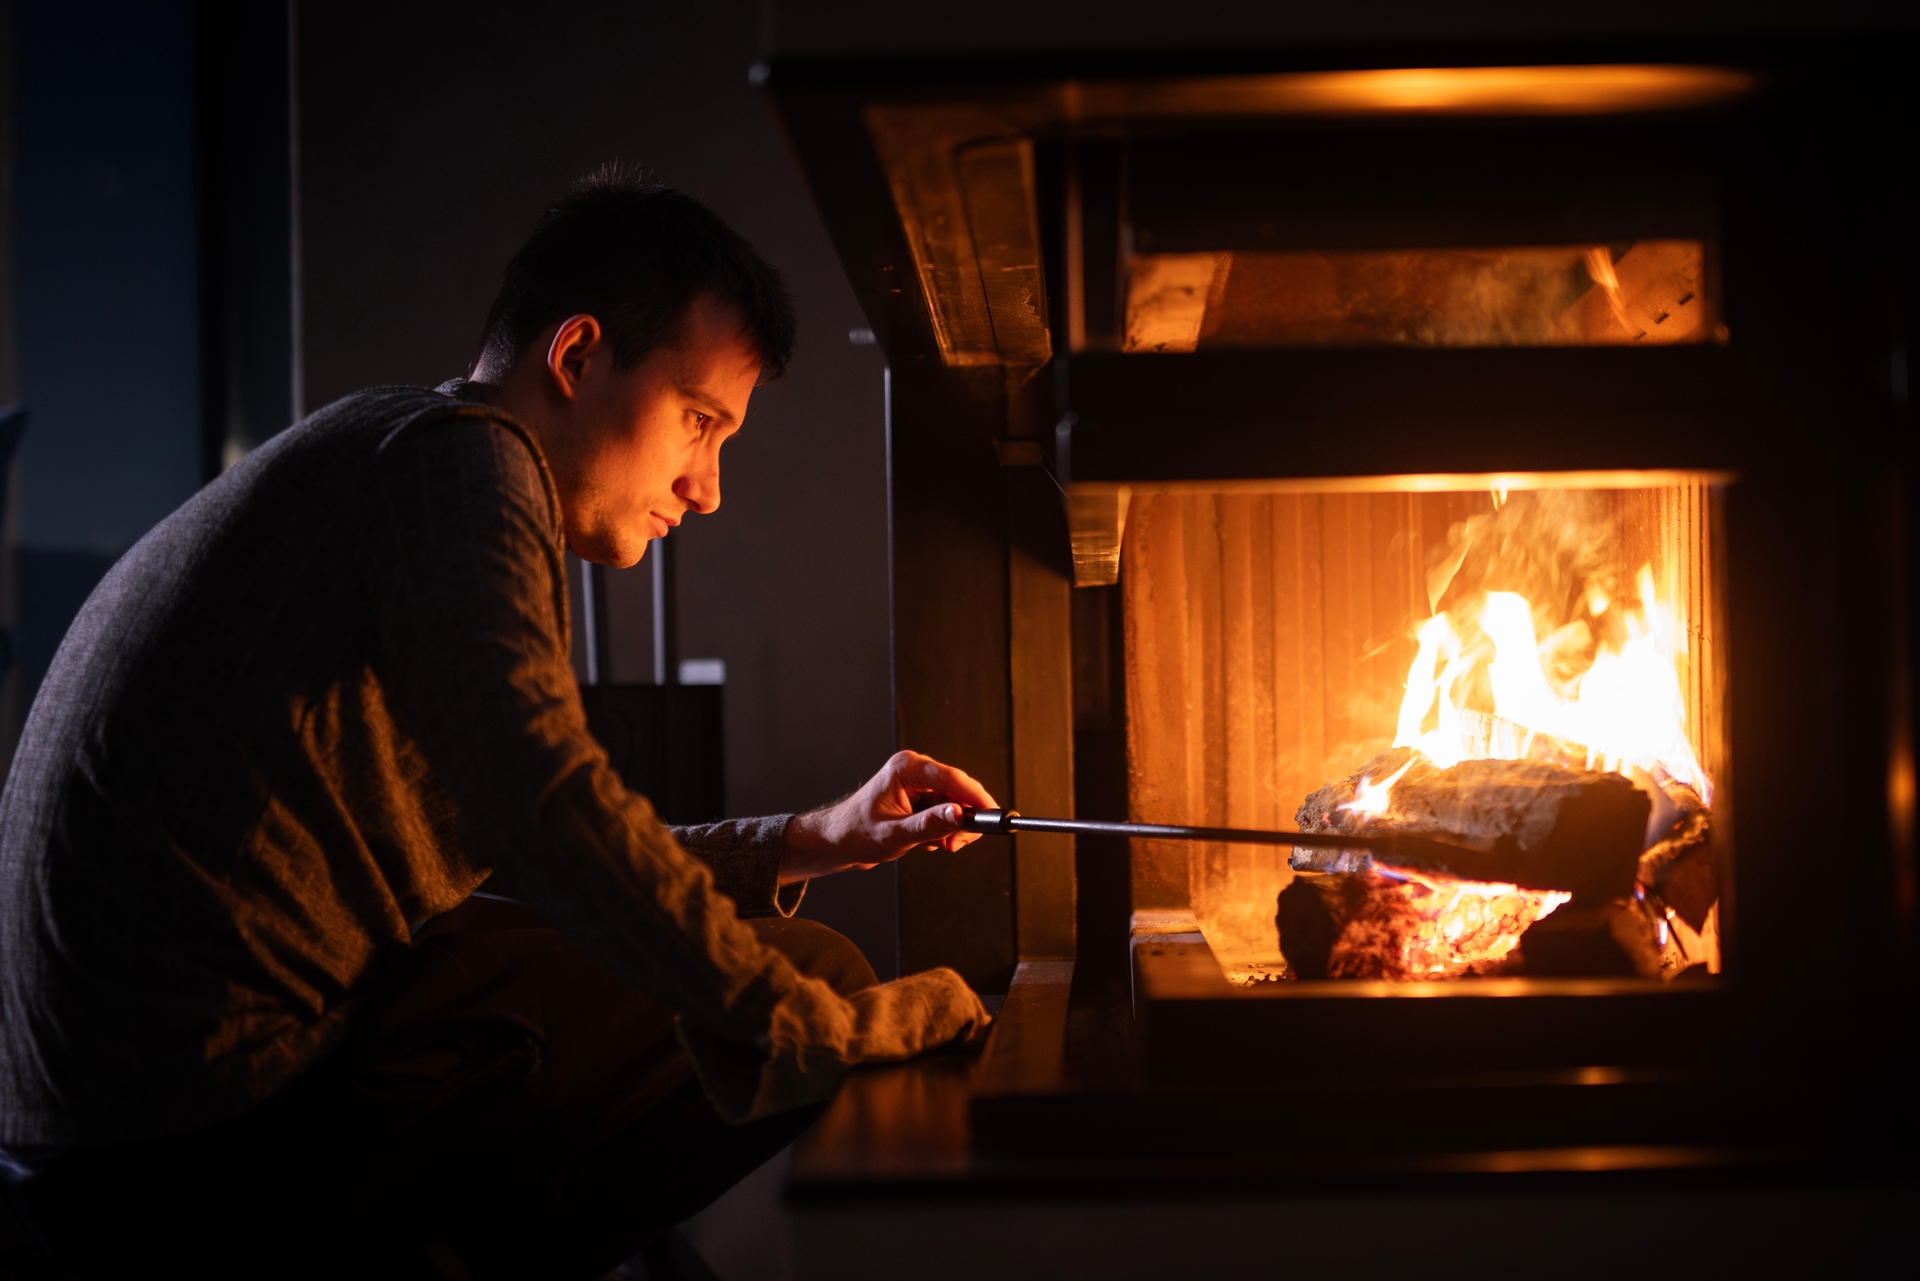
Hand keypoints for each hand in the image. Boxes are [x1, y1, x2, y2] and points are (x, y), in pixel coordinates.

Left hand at [779, 751, 997, 883]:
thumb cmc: (855, 834)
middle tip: (954, 845)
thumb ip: (929, 825)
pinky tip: (927, 841)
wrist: (837, 842)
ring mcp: (919, 784)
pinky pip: (946, 812)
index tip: (992, 814)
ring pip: (956, 804)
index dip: (975, 797)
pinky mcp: (920, 798)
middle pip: (959, 791)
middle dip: (962, 820)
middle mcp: (915, 771)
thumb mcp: (894, 834)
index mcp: (906, 769)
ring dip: (952, 829)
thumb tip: (958, 815)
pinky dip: (944, 830)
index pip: (952, 778)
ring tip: (936, 845)